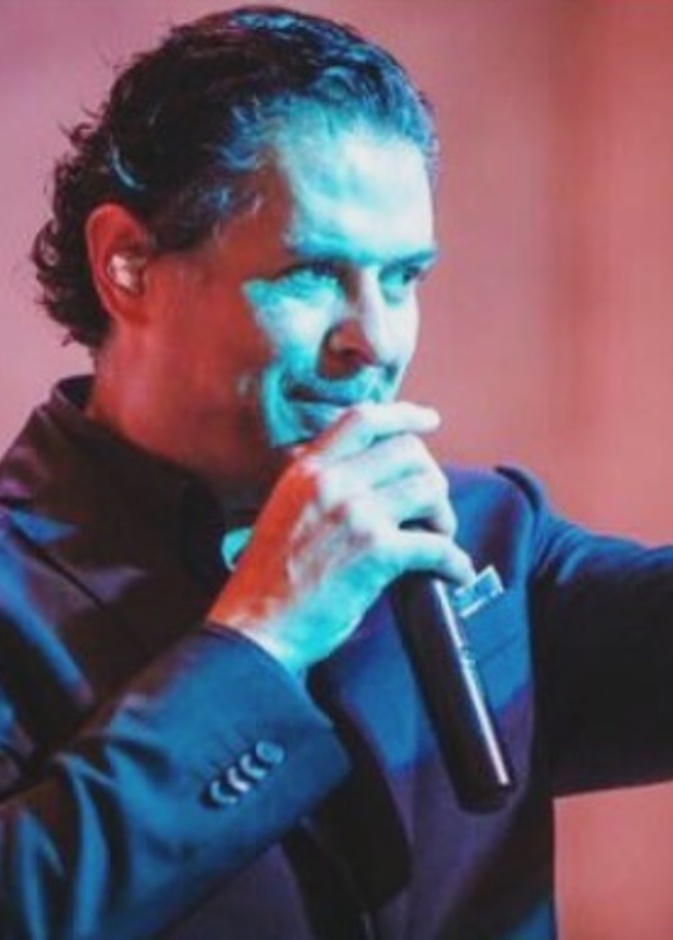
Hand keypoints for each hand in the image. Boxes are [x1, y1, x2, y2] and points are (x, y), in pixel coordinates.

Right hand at [208, 402, 473, 673]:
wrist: (256, 626)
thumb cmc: (268, 579)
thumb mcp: (283, 510)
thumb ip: (317, 485)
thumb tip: (361, 475)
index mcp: (307, 469)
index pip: (363, 419)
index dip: (404, 415)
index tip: (429, 420)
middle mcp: (332, 482)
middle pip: (409, 452)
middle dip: (431, 478)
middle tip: (432, 509)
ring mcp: (356, 515)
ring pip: (429, 489)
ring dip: (444, 516)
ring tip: (439, 537)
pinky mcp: (377, 553)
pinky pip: (437, 545)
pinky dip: (455, 561)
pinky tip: (454, 571)